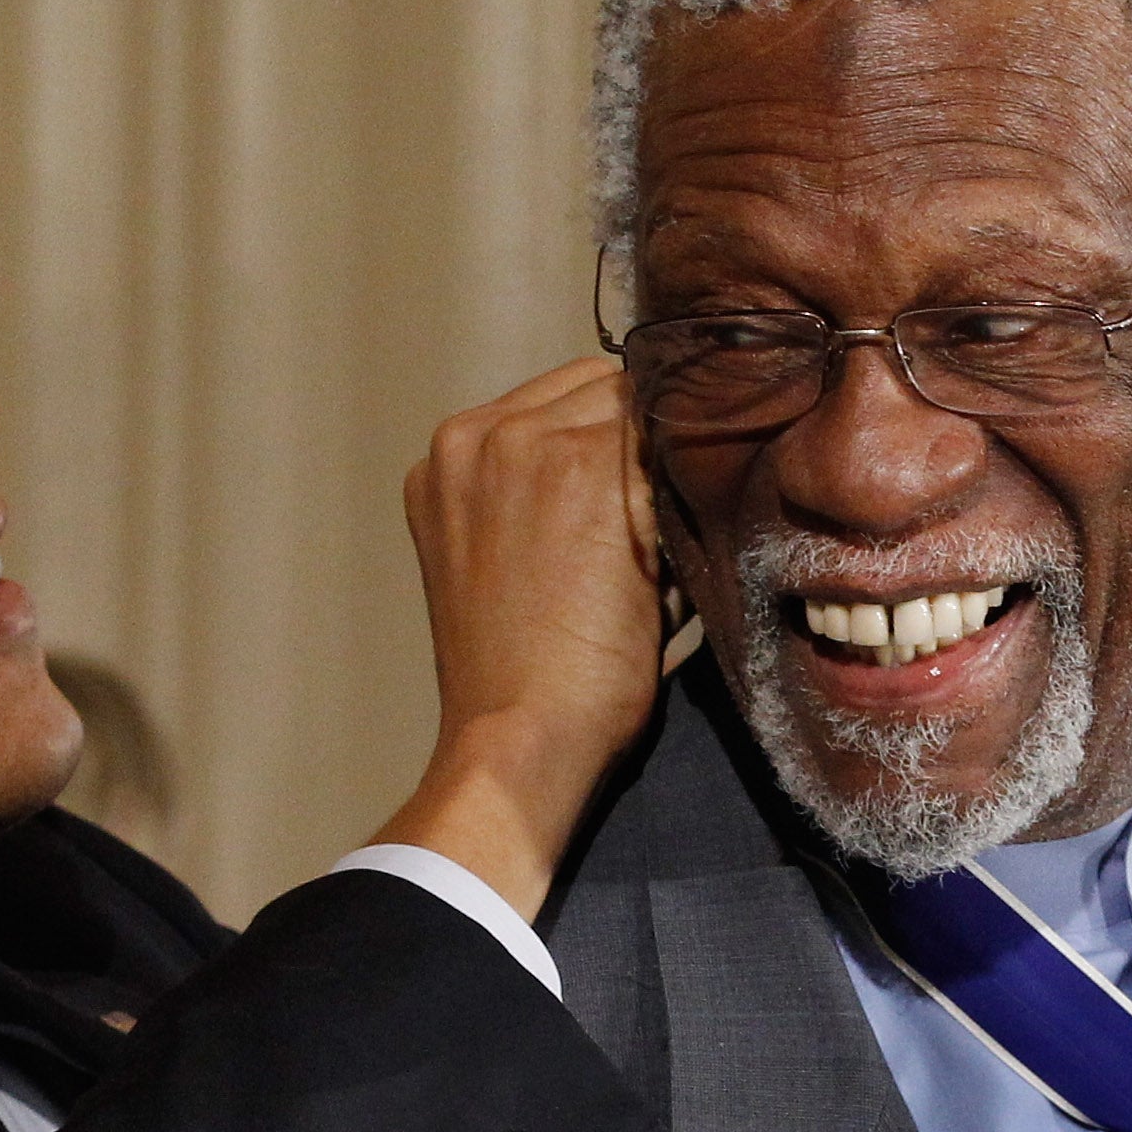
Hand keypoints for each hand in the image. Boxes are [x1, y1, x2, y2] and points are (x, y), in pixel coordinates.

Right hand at [374, 357, 664, 919]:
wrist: (519, 739)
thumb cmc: (524, 677)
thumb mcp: (503, 558)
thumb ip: (546, 489)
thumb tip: (648, 448)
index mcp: (446, 457)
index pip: (565, 400)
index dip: (615, 449)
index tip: (634, 510)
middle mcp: (472, 435)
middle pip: (603, 391)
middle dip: (639, 451)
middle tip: (649, 540)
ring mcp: (522, 441)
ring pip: (643, 415)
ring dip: (665, 473)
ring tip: (654, 560)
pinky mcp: (583, 464)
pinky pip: (670, 451)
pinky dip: (685, 503)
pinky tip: (668, 568)